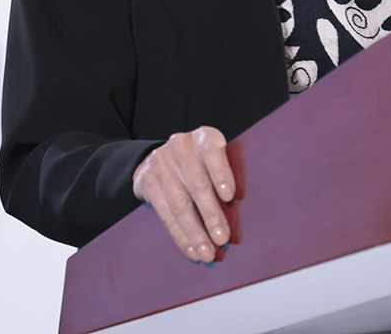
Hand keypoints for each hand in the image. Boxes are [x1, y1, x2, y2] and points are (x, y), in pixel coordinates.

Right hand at [132, 126, 234, 261]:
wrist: (161, 157)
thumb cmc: (202, 163)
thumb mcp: (215, 159)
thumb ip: (227, 177)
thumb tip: (244, 212)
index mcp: (204, 137)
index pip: (212, 152)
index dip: (221, 174)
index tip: (230, 197)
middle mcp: (180, 146)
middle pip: (197, 184)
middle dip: (211, 215)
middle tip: (222, 239)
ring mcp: (161, 162)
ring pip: (179, 203)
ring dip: (195, 233)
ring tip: (207, 253)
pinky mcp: (147, 180)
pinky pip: (165, 213)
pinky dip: (180, 235)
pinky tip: (191, 249)